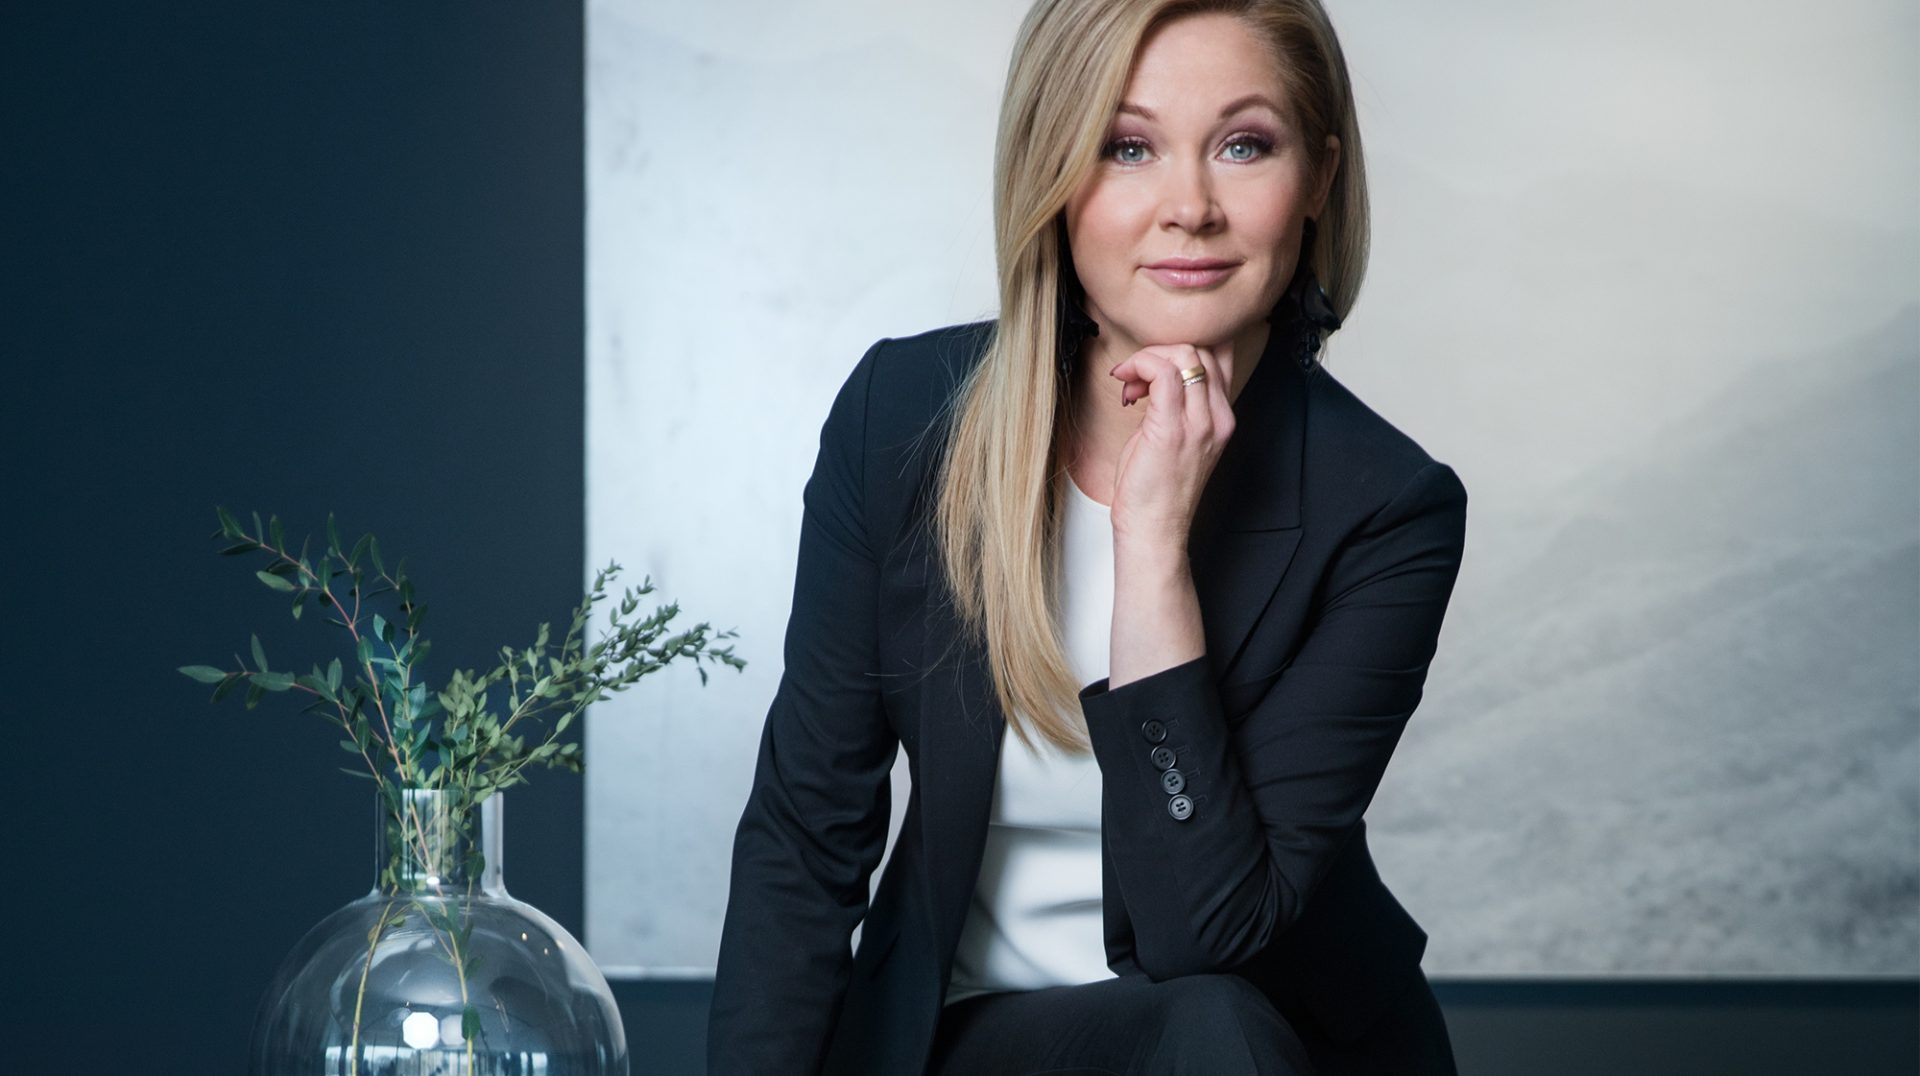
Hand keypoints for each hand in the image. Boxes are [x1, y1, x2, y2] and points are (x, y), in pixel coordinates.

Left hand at [1106, 344, 1235, 556]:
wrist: (1154, 528)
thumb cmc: (1157, 487)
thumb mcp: (1177, 437)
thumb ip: (1178, 402)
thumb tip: (1157, 369)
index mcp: (1221, 417)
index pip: (1220, 355)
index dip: (1185, 344)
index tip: (1155, 364)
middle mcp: (1218, 418)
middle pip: (1202, 349)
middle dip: (1161, 350)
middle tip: (1135, 376)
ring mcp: (1199, 423)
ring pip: (1184, 354)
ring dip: (1148, 357)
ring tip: (1129, 383)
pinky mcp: (1173, 429)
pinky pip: (1162, 372)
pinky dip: (1140, 366)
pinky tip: (1126, 382)